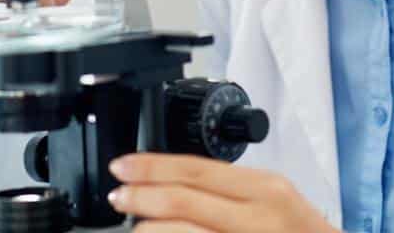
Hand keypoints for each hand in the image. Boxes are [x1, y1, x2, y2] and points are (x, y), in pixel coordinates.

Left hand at [107, 153, 338, 232]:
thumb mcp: (276, 200)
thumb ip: (233, 190)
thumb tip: (177, 182)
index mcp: (266, 189)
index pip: (196, 169)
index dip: (153, 166)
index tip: (124, 166)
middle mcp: (260, 217)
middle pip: (184, 200)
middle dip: (141, 196)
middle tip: (117, 195)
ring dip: (149, 229)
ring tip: (132, 226)